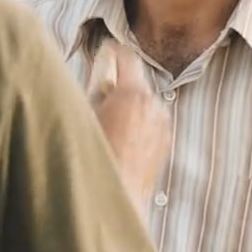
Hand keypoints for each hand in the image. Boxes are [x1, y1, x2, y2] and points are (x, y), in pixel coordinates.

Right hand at [87, 40, 171, 202]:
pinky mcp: (165, 142)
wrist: (115, 198)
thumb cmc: (93, 157)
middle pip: (136, 81)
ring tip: (109, 126)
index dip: (112, 54)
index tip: (103, 55)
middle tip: (98, 97)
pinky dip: (138, 124)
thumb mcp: (86, 113)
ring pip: (144, 103)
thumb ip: (94, 84)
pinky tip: (121, 141)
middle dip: (119, 85)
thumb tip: (101, 66)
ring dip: (129, 106)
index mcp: (133, 94)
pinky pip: (151, 122)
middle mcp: (154, 105)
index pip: (126, 57)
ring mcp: (163, 124)